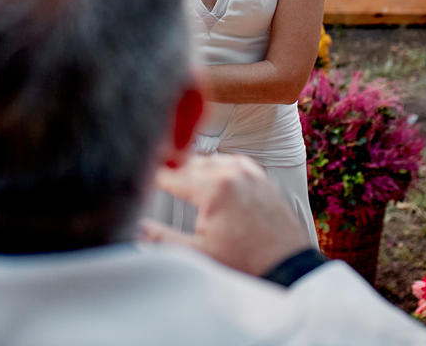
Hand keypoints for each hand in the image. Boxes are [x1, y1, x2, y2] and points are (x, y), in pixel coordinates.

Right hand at [139, 154, 311, 276]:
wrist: (288, 267)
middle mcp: (231, 172)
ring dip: (193, 167)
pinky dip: (218, 166)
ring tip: (178, 178)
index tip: (138, 177)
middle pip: (189, 162)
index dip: (151, 176)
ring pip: (211, 159)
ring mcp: (249, 173)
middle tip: (155, 178)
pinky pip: (233, 161)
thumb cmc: (247, 263)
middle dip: (171, 170)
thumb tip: (139, 228)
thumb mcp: (199, 253)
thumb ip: (163, 239)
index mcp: (213, 188)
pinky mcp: (261, 179)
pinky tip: (211, 176)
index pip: (171, 174)